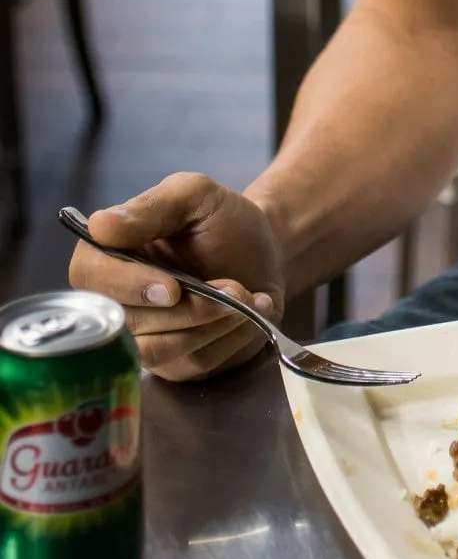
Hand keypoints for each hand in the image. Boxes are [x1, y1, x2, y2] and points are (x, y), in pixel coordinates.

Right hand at [67, 173, 286, 382]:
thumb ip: (151, 208)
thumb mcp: (195, 197)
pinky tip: (248, 313)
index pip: (89, 275)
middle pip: (123, 322)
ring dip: (208, 323)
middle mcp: (116, 298)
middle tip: (232, 286)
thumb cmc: (225, 222)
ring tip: (244, 296)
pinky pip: (189, 362)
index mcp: (110, 251)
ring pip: (155, 350)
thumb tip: (100, 226)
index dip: (126, 286)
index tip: (172, 287)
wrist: (267, 254)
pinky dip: (227, 337)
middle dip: (186, 308)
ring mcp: (142, 335)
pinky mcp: (172, 362)